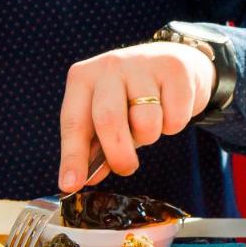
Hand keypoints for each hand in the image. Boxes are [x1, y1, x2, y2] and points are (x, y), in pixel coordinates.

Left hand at [58, 43, 215, 191]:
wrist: (174, 62)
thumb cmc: (132, 95)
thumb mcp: (107, 114)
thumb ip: (95, 146)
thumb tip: (83, 180)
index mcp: (83, 78)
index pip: (74, 122)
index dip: (72, 157)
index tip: (71, 184)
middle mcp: (109, 67)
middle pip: (108, 120)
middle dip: (118, 155)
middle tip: (126, 168)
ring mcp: (142, 65)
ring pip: (146, 122)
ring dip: (150, 136)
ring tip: (150, 123)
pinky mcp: (174, 70)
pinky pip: (175, 118)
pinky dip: (174, 125)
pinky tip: (170, 109)